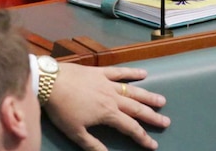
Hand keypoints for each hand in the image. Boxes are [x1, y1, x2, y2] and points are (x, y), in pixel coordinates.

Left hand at [46, 63, 169, 150]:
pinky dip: (132, 72)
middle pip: (136, 108)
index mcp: (108, 114)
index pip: (130, 128)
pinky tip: (143, 73)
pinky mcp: (99, 71)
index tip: (153, 144)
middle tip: (166, 121)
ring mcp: (107, 83)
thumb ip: (93, 145)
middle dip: (152, 117)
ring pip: (132, 90)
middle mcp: (112, 98)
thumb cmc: (62, 108)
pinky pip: (119, 71)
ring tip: (161, 100)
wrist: (49, 81)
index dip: (143, 137)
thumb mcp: (75, 132)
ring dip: (148, 95)